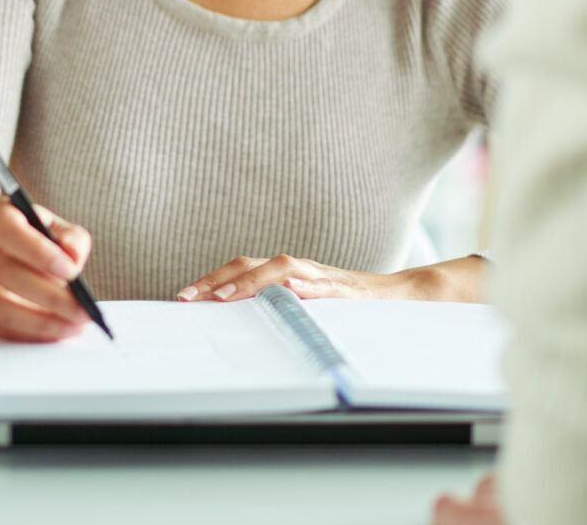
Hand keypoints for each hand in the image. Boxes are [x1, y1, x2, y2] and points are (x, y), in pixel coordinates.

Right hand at [0, 199, 91, 341]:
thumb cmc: (29, 239)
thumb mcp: (54, 227)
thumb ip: (71, 238)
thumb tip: (74, 257)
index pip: (9, 231)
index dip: (40, 252)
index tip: (72, 271)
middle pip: (5, 273)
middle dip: (49, 296)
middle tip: (81, 309)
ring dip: (39, 320)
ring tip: (72, 325)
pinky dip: (32, 333)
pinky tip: (57, 330)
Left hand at [175, 254, 486, 303]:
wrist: (403, 298)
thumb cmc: (351, 305)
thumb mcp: (308, 309)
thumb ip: (279, 309)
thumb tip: (237, 322)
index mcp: (287, 275)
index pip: (241, 269)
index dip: (211, 279)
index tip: (182, 297)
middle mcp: (300, 270)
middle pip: (251, 263)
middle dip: (216, 279)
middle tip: (188, 298)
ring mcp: (321, 277)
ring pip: (279, 267)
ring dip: (248, 280)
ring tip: (222, 296)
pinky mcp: (344, 289)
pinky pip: (319, 284)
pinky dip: (299, 286)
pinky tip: (284, 291)